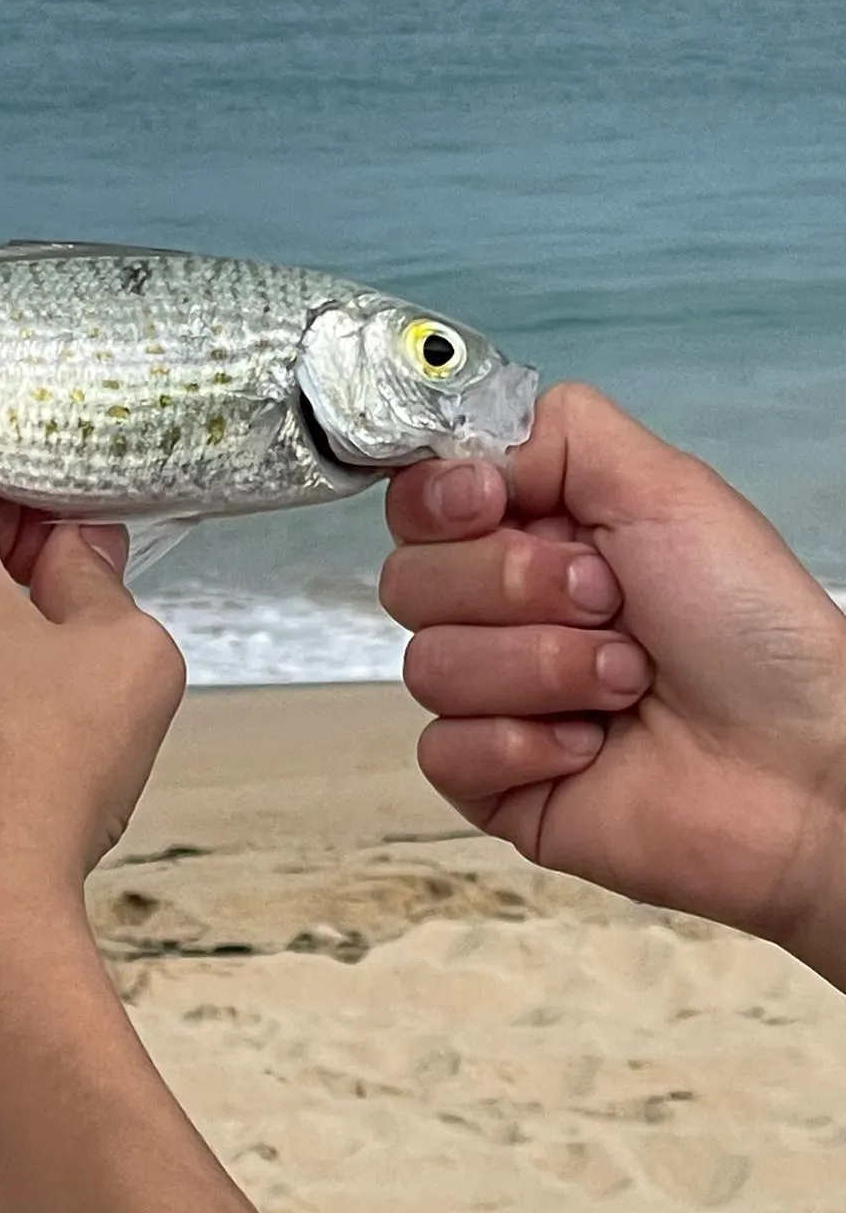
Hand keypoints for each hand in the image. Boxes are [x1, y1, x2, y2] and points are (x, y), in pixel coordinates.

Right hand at [380, 383, 845, 985]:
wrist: (803, 766)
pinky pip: (442, 750)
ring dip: (541, 670)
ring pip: (429, 666)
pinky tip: (592, 747)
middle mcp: (504, 613)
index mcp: (535, 536)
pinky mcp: (493, 780)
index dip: (437, 502)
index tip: (490, 505)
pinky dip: (524, 745)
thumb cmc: (757, 633)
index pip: (416, 502)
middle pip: (409, 581)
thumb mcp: (665, 489)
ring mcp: (494, 699)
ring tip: (625, 682)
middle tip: (608, 602)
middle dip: (514, 589)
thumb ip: (552, 432)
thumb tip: (460, 448)